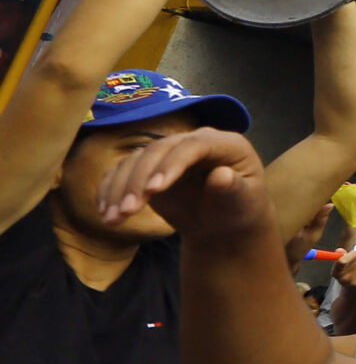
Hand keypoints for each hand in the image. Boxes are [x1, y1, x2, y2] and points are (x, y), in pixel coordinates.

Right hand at [95, 126, 270, 237]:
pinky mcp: (149, 167)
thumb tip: (221, 176)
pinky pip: (123, 172)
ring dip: (119, 188)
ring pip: (135, 160)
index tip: (154, 190)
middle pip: (158, 151)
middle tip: (127, 212)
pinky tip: (104, 212)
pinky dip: (110, 190)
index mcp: (226, 144)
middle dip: (138, 180)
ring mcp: (169, 153)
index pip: (194, 145)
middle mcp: (194, 142)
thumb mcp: (244, 203)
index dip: (172, 164)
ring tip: (113, 219)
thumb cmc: (239, 210)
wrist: (223, 222)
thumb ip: (234, 190)